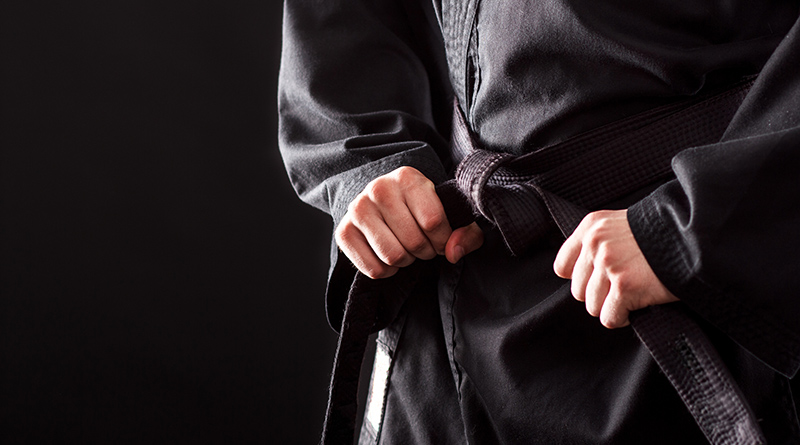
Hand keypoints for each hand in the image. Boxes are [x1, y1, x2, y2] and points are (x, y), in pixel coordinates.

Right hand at [335, 166, 483, 278]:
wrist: (383, 204)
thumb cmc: (422, 209)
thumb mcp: (451, 214)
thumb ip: (467, 233)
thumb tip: (452, 253)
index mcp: (408, 177)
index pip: (433, 222)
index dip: (443, 240)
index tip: (442, 240)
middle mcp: (379, 188)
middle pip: (414, 242)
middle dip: (425, 252)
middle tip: (423, 245)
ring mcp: (358, 209)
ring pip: (393, 256)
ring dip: (406, 261)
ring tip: (407, 249)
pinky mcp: (343, 232)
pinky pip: (374, 269)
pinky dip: (387, 271)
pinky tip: (388, 257)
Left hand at [553, 209, 677, 327]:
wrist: (697, 237)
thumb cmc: (663, 235)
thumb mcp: (622, 226)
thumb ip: (601, 244)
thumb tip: (584, 276)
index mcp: (591, 227)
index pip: (563, 267)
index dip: (581, 280)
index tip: (598, 283)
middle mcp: (595, 244)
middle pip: (578, 291)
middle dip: (599, 296)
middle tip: (623, 291)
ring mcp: (609, 265)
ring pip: (592, 307)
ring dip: (612, 308)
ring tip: (632, 298)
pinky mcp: (624, 287)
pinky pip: (609, 317)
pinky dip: (622, 318)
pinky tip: (636, 307)